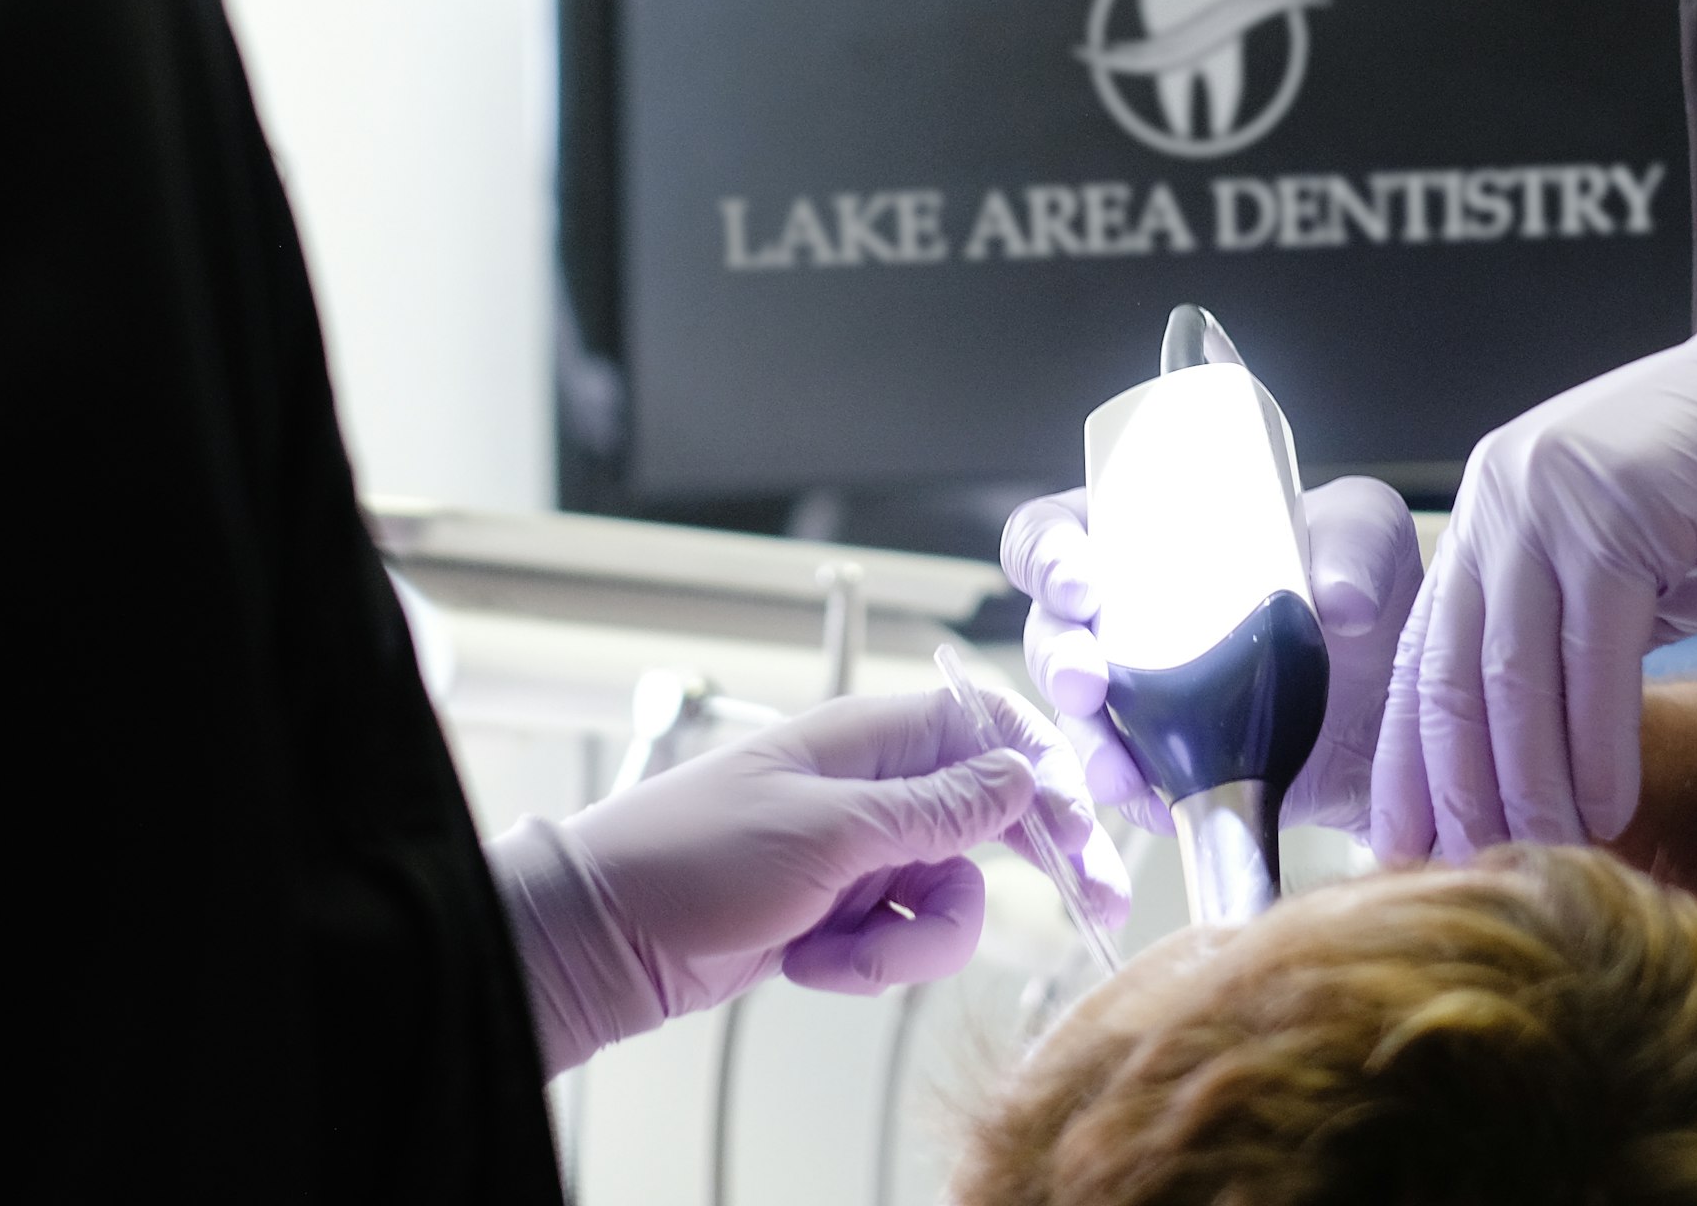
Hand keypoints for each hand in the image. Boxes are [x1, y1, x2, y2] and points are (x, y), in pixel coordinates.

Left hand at [486, 687, 1112, 1074]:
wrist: (602, 939)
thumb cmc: (687, 859)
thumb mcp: (827, 832)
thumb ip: (934, 808)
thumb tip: (1020, 776)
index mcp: (869, 739)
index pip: (988, 731)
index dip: (1046, 774)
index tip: (1085, 831)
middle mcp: (872, 788)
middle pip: (991, 818)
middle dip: (1031, 868)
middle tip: (1094, 910)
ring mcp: (857, 852)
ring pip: (950, 895)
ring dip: (910, 943)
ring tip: (841, 954)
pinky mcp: (838, 912)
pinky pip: (900, 939)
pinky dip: (868, 965)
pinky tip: (810, 963)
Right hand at [1002, 473, 1421, 835]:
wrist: (1405, 697)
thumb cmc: (1368, 587)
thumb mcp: (1369, 535)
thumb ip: (1357, 543)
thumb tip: (1339, 599)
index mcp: (1144, 537)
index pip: (1055, 531)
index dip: (1045, 555)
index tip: (1079, 583)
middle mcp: (1125, 615)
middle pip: (1050, 633)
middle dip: (1056, 660)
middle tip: (1087, 682)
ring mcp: (1143, 696)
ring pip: (1079, 719)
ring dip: (1086, 745)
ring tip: (1118, 773)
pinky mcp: (1174, 763)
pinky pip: (1131, 785)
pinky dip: (1139, 800)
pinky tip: (1164, 808)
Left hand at [1373, 271, 1696, 858]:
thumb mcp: (1618, 569)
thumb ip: (1560, 640)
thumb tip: (1516, 770)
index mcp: (1489, 512)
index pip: (1425, 654)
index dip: (1409, 758)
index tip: (1402, 844)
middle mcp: (1500, 498)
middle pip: (1454, 672)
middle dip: (1457, 787)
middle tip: (1465, 873)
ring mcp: (1549, 500)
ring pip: (1515, 674)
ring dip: (1528, 784)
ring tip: (1540, 856)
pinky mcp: (1614, 514)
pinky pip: (1593, 659)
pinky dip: (1597, 747)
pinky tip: (1607, 810)